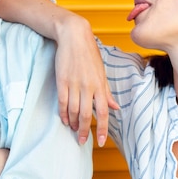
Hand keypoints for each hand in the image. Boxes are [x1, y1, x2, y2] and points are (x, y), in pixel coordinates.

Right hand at [54, 14, 118, 146]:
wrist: (74, 37)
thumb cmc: (89, 54)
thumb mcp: (101, 73)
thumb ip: (107, 92)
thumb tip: (115, 107)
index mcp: (100, 85)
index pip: (104, 112)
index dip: (103, 129)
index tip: (101, 142)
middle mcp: (88, 86)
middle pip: (86, 115)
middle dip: (84, 130)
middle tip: (82, 141)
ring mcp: (74, 84)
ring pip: (73, 110)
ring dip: (73, 123)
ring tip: (73, 129)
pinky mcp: (62, 81)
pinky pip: (62, 102)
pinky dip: (63, 113)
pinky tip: (64, 119)